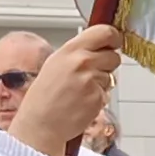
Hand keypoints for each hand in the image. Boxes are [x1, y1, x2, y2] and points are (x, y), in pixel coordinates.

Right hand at [4, 26, 121, 155]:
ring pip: (111, 76)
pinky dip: (98, 98)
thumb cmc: (44, 96)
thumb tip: (98, 46)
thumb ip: (78, 52)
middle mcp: (82, 62)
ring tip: (81, 91)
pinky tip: (82, 102)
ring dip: (101, 83)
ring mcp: (91, 80)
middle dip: (108, 64)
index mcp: (71, 49)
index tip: (114, 42)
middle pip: (114, 55)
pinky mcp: (98, 98)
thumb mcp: (56, 63)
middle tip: (93, 73)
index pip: (105, 32)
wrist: (40, 123)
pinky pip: (107, 94)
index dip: (114, 37)